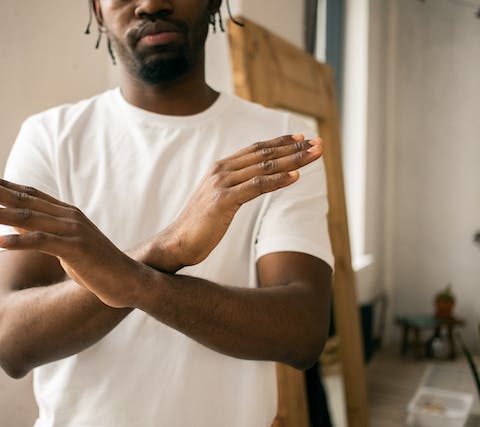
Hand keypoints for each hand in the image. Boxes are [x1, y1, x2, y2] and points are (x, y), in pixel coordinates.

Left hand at [0, 175, 142, 307]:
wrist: (128, 280)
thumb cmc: (98, 266)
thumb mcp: (69, 246)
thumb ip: (47, 233)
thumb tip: (22, 228)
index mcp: (66, 213)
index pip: (30, 194)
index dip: (5, 186)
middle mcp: (67, 216)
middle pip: (23, 200)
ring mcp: (71, 231)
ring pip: (26, 218)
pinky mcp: (74, 249)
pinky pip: (40, 242)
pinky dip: (18, 241)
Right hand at [151, 134, 322, 270]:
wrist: (176, 242)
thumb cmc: (199, 225)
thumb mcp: (219, 200)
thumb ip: (235, 187)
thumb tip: (255, 183)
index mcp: (220, 168)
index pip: (256, 149)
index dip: (280, 142)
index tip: (302, 137)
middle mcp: (221, 171)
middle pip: (264, 154)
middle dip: (294, 148)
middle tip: (318, 143)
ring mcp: (221, 184)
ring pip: (264, 167)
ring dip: (293, 160)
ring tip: (314, 154)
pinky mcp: (223, 201)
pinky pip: (256, 186)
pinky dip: (278, 180)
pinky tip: (296, 176)